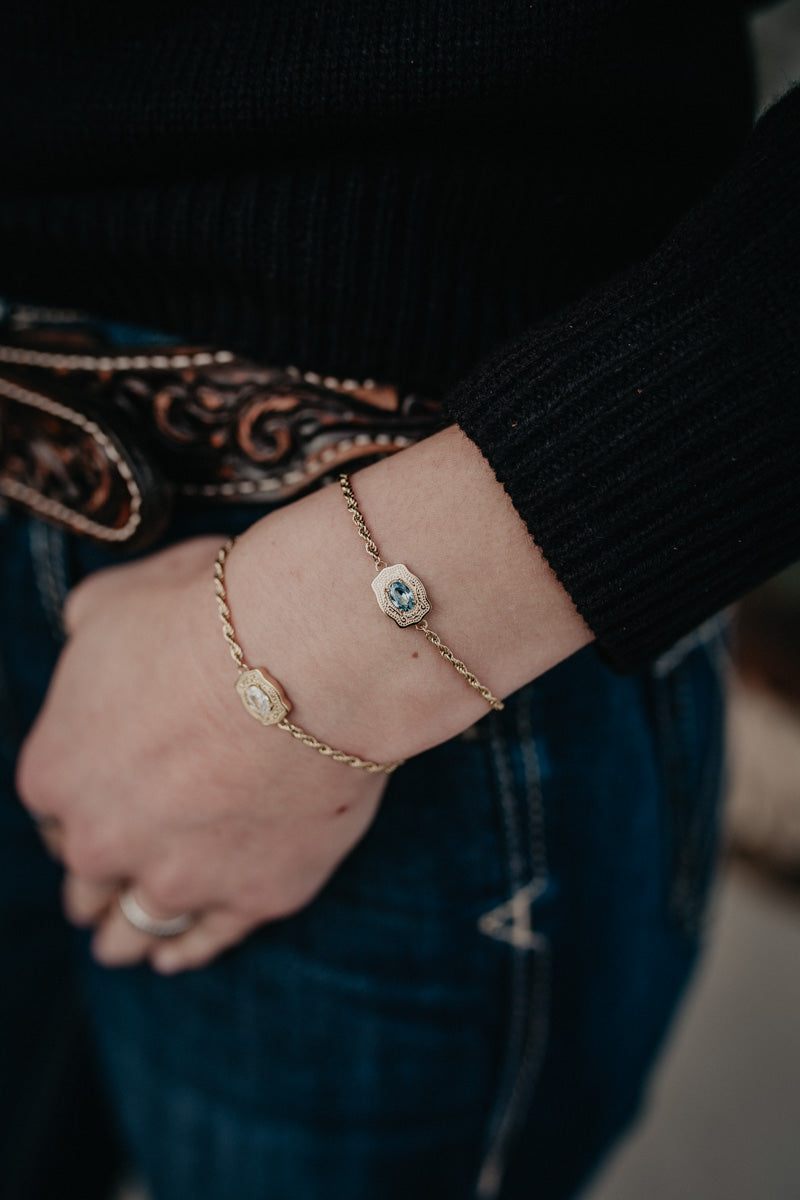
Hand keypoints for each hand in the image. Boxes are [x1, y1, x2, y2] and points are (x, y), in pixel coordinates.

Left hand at [16, 534, 386, 972]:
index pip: (52, 810)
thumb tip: (88, 638)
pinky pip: (213, 938)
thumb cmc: (211, 616)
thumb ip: (83, 638)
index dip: (79, 804)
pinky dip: (192, 948)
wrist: (311, 657)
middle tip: (103, 880)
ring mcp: (183, 876)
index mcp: (58, 773)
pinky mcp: (259, 894)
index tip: (101, 800)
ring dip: (125, 935)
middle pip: (87, 876)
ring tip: (124, 946)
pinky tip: (179, 954)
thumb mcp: (111, 602)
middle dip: (94, 875)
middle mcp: (107, 841)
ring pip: (136, 928)